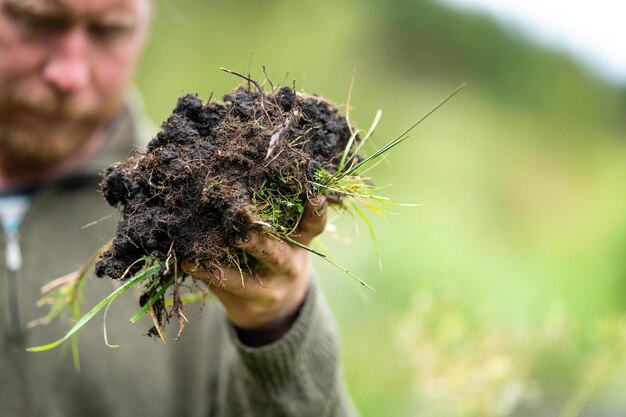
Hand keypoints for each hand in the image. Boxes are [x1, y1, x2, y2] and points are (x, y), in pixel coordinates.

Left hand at [182, 196, 327, 339]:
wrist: (279, 309)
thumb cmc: (278, 257)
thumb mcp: (289, 240)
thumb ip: (279, 218)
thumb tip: (238, 180)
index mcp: (300, 243)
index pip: (312, 226)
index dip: (315, 212)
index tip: (313, 197)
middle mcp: (288, 266)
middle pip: (276, 255)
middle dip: (257, 243)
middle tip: (239, 232)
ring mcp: (269, 289)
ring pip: (244, 280)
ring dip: (219, 267)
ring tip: (196, 255)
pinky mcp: (248, 305)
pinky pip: (223, 289)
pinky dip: (204, 274)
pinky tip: (187, 263)